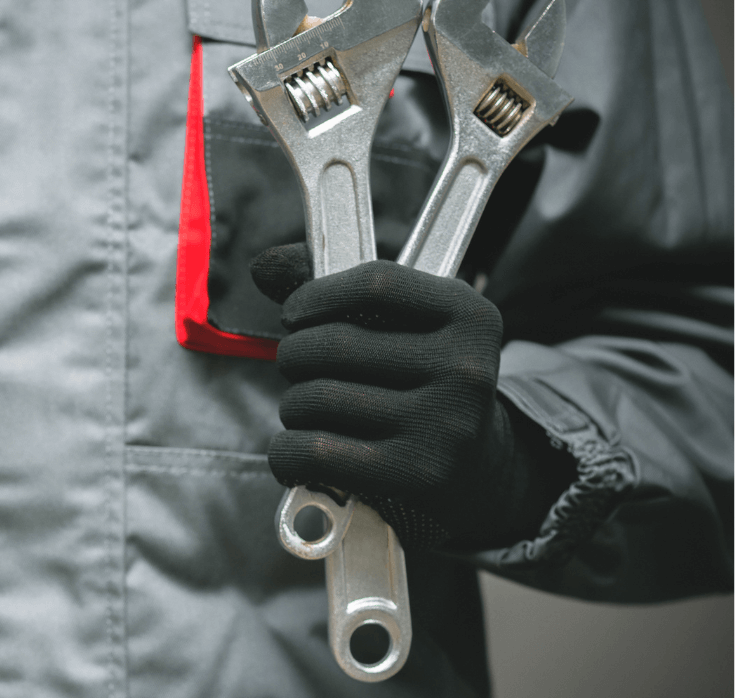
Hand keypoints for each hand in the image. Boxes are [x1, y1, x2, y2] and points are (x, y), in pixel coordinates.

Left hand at [250, 243, 572, 548]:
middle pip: (333, 345)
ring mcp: (443, 426)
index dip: (317, 294)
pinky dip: (286, 450)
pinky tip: (296, 450)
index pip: (376, 283)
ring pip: (315, 398)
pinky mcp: (415, 476)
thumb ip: (340, 291)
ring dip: (292, 406)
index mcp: (469, 316)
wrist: (479, 468)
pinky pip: (313, 450)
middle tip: (299, 370)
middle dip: (294, 356)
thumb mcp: (408, 324)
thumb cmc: (421, 381)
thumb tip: (263, 266)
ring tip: (308, 411)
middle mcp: (465, 370)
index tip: (294, 314)